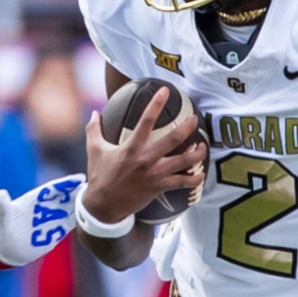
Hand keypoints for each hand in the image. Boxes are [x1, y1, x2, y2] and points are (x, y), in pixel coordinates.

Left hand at [0, 173, 85, 265]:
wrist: (7, 250)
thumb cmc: (3, 232)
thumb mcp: (3, 217)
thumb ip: (3, 205)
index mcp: (35, 199)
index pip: (53, 188)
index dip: (66, 183)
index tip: (79, 179)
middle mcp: (46, 207)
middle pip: (66, 196)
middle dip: (79, 191)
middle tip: (94, 188)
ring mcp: (52, 219)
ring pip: (71, 209)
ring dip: (82, 205)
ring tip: (97, 201)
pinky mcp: (56, 231)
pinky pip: (71, 223)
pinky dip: (80, 220)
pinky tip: (91, 218)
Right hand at [82, 87, 206, 223]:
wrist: (104, 206)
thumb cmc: (99, 176)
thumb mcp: (94, 150)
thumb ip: (94, 129)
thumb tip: (94, 112)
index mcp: (131, 148)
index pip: (146, 121)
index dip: (156, 104)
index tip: (166, 90)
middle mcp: (146, 159)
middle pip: (174, 139)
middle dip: (188, 127)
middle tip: (196, 119)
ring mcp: (156, 174)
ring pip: (185, 162)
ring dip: (198, 153)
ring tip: (203, 146)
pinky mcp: (160, 187)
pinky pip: (183, 183)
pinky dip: (195, 179)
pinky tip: (201, 174)